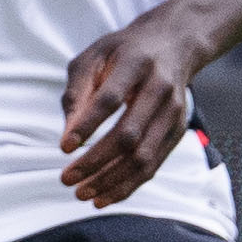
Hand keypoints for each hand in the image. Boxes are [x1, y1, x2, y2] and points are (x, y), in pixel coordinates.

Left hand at [58, 18, 198, 205]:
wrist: (173, 45)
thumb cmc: (123, 52)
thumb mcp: (93, 56)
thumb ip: (77, 91)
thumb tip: (68, 133)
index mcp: (136, 63)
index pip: (110, 98)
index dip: (87, 125)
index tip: (64, 147)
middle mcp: (160, 88)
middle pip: (128, 134)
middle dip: (95, 161)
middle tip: (67, 178)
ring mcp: (173, 112)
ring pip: (143, 156)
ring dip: (111, 181)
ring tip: (83, 195)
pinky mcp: (177, 130)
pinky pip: (153, 165)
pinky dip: (128, 185)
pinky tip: (104, 197)